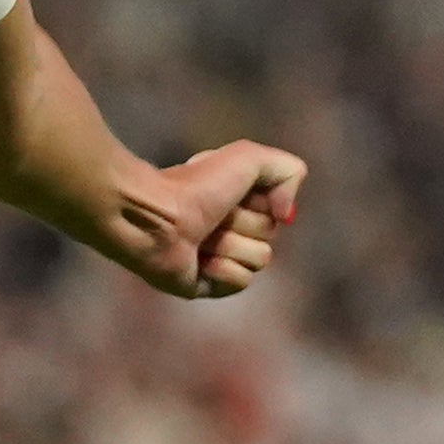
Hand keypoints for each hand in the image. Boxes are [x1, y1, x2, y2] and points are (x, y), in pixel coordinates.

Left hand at [112, 142, 305, 299]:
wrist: (155, 217)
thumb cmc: (196, 185)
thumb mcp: (249, 158)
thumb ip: (288, 172)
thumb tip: (287, 216)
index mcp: (236, 196)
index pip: (277, 208)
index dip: (261, 200)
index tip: (233, 191)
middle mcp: (229, 225)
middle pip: (270, 234)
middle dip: (244, 224)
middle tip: (213, 216)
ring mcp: (218, 256)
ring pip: (259, 259)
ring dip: (230, 246)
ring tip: (201, 238)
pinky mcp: (207, 284)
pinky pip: (241, 282)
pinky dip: (222, 270)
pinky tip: (198, 260)